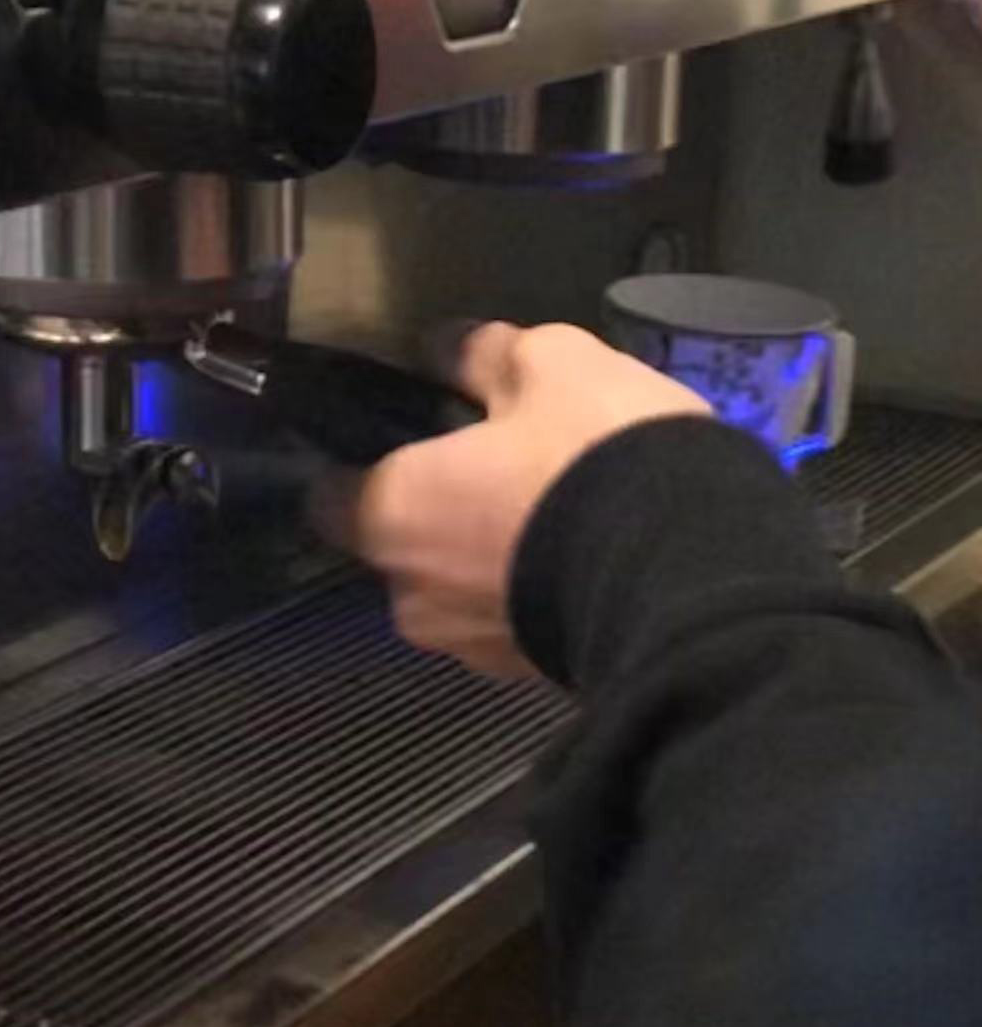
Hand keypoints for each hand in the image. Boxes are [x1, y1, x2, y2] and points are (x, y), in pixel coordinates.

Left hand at [325, 322, 710, 677]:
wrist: (698, 572)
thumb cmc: (596, 455)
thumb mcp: (550, 364)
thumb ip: (480, 355)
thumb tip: (441, 348)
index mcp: (392, 514)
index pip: (328, 498)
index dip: (357, 466)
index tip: (399, 441)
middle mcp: (412, 595)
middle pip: (399, 547)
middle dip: (436, 514)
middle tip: (493, 469)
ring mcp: (469, 647)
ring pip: (455, 590)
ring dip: (486, 557)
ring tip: (549, 512)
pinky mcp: (529, 677)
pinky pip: (508, 623)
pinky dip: (529, 593)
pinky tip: (580, 557)